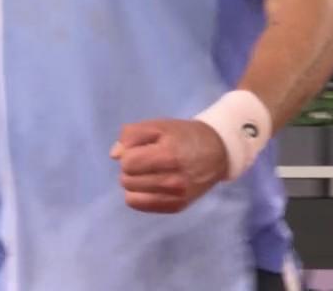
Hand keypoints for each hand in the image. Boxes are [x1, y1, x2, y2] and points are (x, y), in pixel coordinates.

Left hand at [110, 119, 228, 213]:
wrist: (217, 152)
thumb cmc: (184, 136)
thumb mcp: (159, 125)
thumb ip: (132, 135)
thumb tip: (114, 155)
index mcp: (168, 156)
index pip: (127, 163)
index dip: (130, 153)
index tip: (142, 149)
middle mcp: (173, 181)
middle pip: (126, 180)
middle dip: (131, 168)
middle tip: (146, 160)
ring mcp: (175, 197)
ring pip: (130, 195)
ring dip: (134, 182)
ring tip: (149, 172)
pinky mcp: (177, 207)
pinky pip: (141, 205)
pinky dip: (140, 195)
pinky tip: (150, 185)